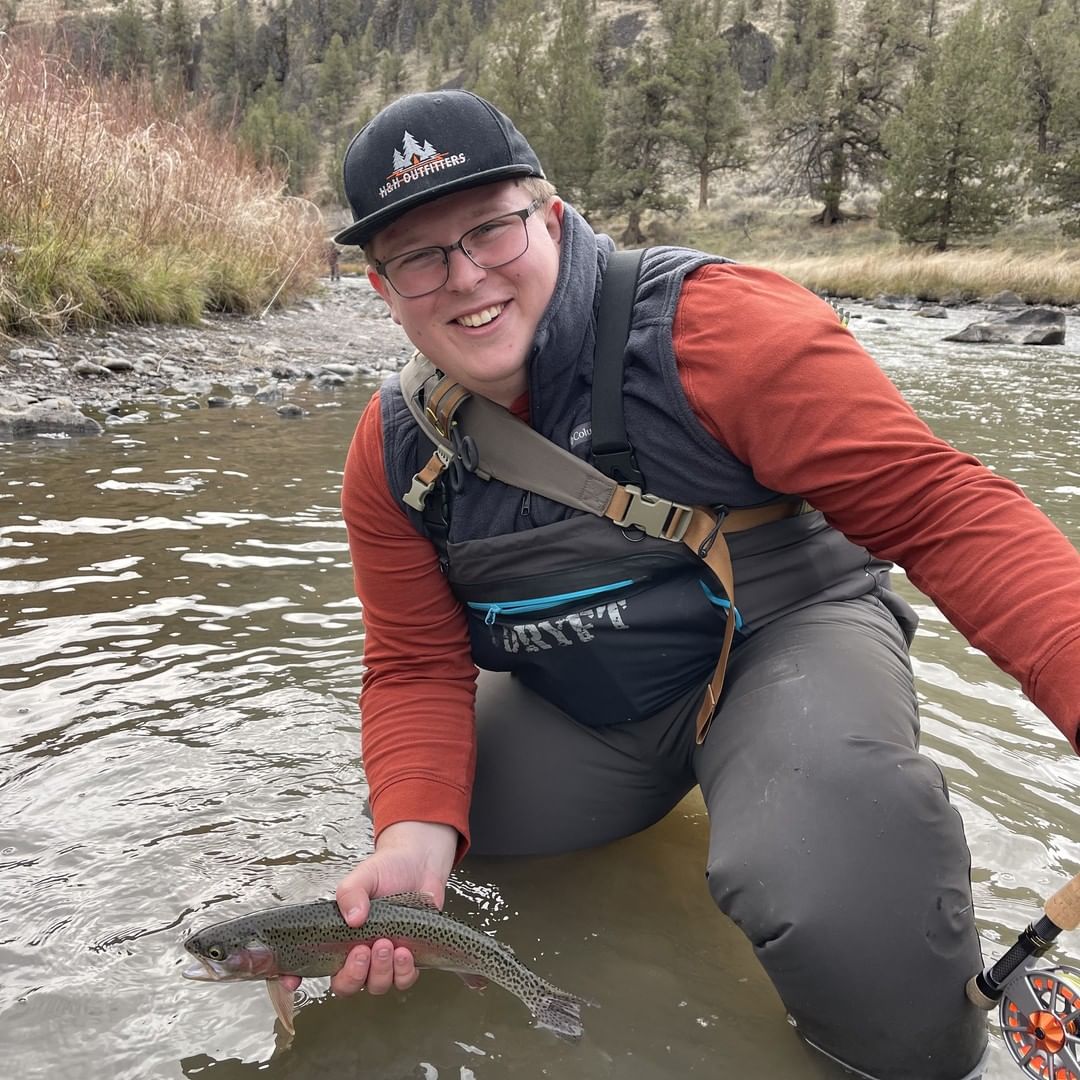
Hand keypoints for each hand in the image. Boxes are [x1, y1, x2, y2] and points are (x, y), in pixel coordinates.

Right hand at [279, 821, 457, 997]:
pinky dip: (403, 972)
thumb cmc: (386, 871)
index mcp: (338, 937)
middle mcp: (357, 954)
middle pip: (346, 985)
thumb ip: (352, 893)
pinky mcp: (408, 960)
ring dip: (380, 971)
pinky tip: (404, 952)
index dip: (295, 979)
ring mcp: (382, 960)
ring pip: (376, 985)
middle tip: (362, 950)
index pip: (310, 965)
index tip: (292, 982)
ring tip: (387, 944)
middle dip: (353, 974)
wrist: (420, 864)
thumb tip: (353, 919)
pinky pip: (403, 981)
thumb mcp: (364, 876)